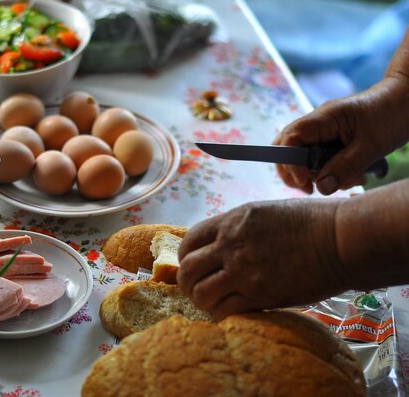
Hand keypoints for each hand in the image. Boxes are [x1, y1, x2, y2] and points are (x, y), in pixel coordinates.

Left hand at [177, 199, 349, 319]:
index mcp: (231, 222)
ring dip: (201, 300)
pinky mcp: (260, 295)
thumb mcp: (264, 212)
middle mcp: (231, 246)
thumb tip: (222, 245)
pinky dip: (220, 313)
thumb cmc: (309, 222)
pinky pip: (225, 309)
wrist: (339, 239)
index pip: (189, 241)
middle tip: (194, 288)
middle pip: (188, 269)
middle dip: (186, 281)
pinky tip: (228, 311)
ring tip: (210, 302)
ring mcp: (244, 271)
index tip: (191, 264)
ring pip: (201, 292)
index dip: (185, 256)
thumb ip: (238, 228)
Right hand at [273, 77, 408, 194]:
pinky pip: (321, 159)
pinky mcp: (332, 139)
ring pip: (305, 158)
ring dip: (320, 175)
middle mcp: (317, 124)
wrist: (407, 99)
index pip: (289, 139)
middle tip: (311, 190)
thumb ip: (345, 167)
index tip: (305, 181)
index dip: (290, 163)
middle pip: (288, 149)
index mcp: (323, 119)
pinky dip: (331, 172)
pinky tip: (352, 176)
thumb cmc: (392, 115)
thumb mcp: (371, 146)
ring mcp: (324, 132)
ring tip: (349, 181)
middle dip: (296, 173)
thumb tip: (321, 188)